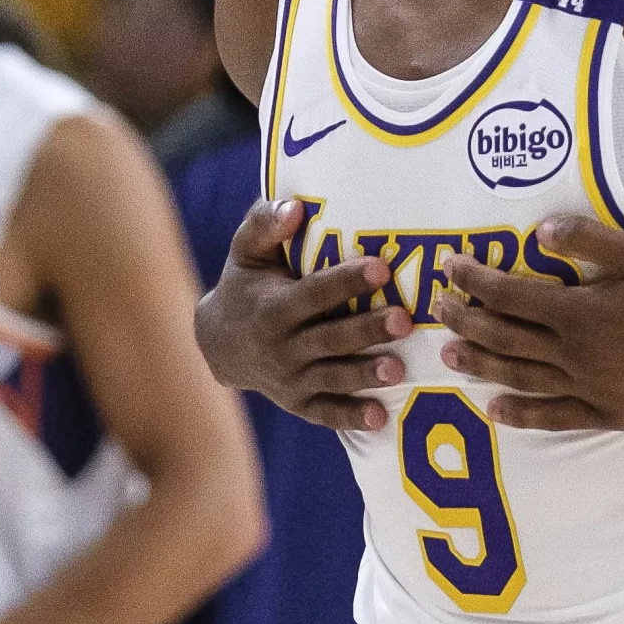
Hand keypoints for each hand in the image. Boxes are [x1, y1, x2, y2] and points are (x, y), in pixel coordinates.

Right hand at [193, 199, 410, 430]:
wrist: (219, 344)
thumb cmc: (245, 285)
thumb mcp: (246, 252)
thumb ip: (265, 224)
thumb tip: (295, 207)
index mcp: (273, 307)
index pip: (314, 293)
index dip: (346, 281)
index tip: (380, 268)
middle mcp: (281, 346)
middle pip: (329, 338)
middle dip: (366, 329)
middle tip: (404, 320)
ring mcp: (290, 379)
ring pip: (332, 377)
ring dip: (365, 374)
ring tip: (399, 370)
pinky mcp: (298, 402)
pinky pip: (325, 413)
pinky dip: (350, 416)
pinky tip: (379, 416)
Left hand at [437, 215, 623, 430]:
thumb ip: (586, 240)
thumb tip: (537, 231)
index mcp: (578, 310)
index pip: (508, 294)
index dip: (474, 280)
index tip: (447, 268)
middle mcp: (574, 352)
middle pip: (504, 337)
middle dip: (465, 321)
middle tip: (437, 310)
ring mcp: (588, 387)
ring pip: (520, 377)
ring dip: (480, 366)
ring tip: (449, 357)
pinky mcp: (605, 413)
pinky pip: (553, 416)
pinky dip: (520, 414)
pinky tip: (495, 410)